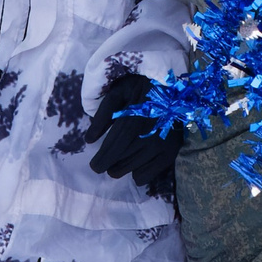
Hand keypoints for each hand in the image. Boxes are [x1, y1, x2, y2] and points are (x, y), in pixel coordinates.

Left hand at [87, 73, 180, 198]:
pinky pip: (149, 174)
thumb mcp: (117, 93)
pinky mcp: (171, 152)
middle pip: (121, 162)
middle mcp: (149, 137)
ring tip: (117, 164)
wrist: (172, 86)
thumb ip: (102, 116)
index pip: (113, 149)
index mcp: (133, 122)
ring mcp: (162, 147)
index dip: (102, 160)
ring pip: (133, 169)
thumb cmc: (140, 87)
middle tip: (104, 164)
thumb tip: (89, 140)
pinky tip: (135, 166)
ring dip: (122, 169)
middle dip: (109, 165)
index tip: (94, 166)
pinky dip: (139, 174)